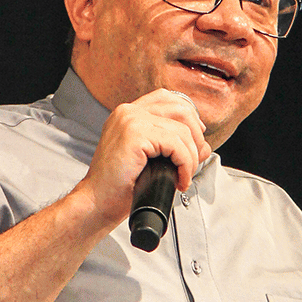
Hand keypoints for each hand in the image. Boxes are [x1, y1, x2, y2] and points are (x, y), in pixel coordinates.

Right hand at [76, 89, 213, 222]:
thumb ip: (175, 148)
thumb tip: (204, 147)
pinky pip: (176, 145)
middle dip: (196, 137)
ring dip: (191, 157)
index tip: (195, 141)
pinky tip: (179, 179)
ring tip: (184, 176)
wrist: (97, 202)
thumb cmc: (118, 186)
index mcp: (128, 114)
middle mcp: (128, 112)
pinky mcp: (135, 134)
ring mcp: (131, 120)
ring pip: (182, 131)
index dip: (188, 117)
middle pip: (180, 109)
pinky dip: (185, 164)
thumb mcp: (151, 160)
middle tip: (192, 163)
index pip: (167, 99)